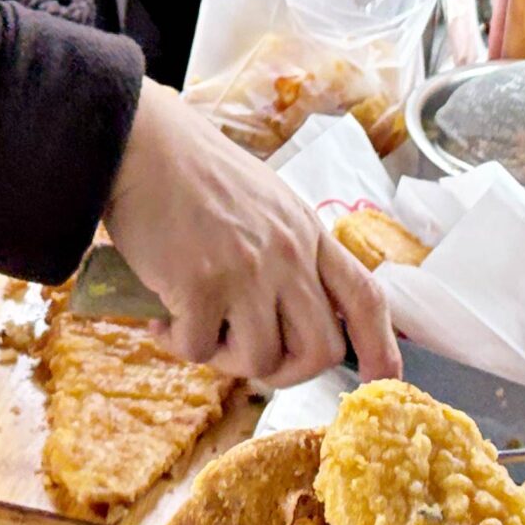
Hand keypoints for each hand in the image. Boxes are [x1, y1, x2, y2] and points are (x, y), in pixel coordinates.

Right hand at [103, 85, 401, 389]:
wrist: (142, 144)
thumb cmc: (192, 170)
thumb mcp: (264, 201)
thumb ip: (285, 250)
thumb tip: (284, 310)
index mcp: (307, 232)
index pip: (364, 297)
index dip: (380, 348)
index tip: (381, 379)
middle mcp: (288, 255)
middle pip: (320, 349)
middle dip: (285, 371)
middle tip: (245, 356)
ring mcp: (248, 273)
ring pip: (261, 361)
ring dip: (224, 359)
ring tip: (194, 327)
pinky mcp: (201, 287)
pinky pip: (199, 350)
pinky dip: (177, 343)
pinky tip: (161, 316)